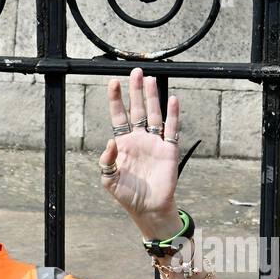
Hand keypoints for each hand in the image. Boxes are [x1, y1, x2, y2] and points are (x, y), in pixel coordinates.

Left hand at [99, 67, 182, 239]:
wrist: (148, 207)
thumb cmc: (127, 194)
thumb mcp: (109, 179)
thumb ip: (106, 160)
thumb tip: (110, 141)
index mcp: (123, 144)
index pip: (119, 116)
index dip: (116, 100)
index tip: (113, 83)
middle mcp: (139, 139)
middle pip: (137, 109)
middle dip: (136, 91)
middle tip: (136, 71)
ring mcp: (155, 142)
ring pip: (154, 114)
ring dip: (152, 97)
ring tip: (150, 79)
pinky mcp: (169, 149)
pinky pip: (172, 129)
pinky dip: (173, 114)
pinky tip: (172, 99)